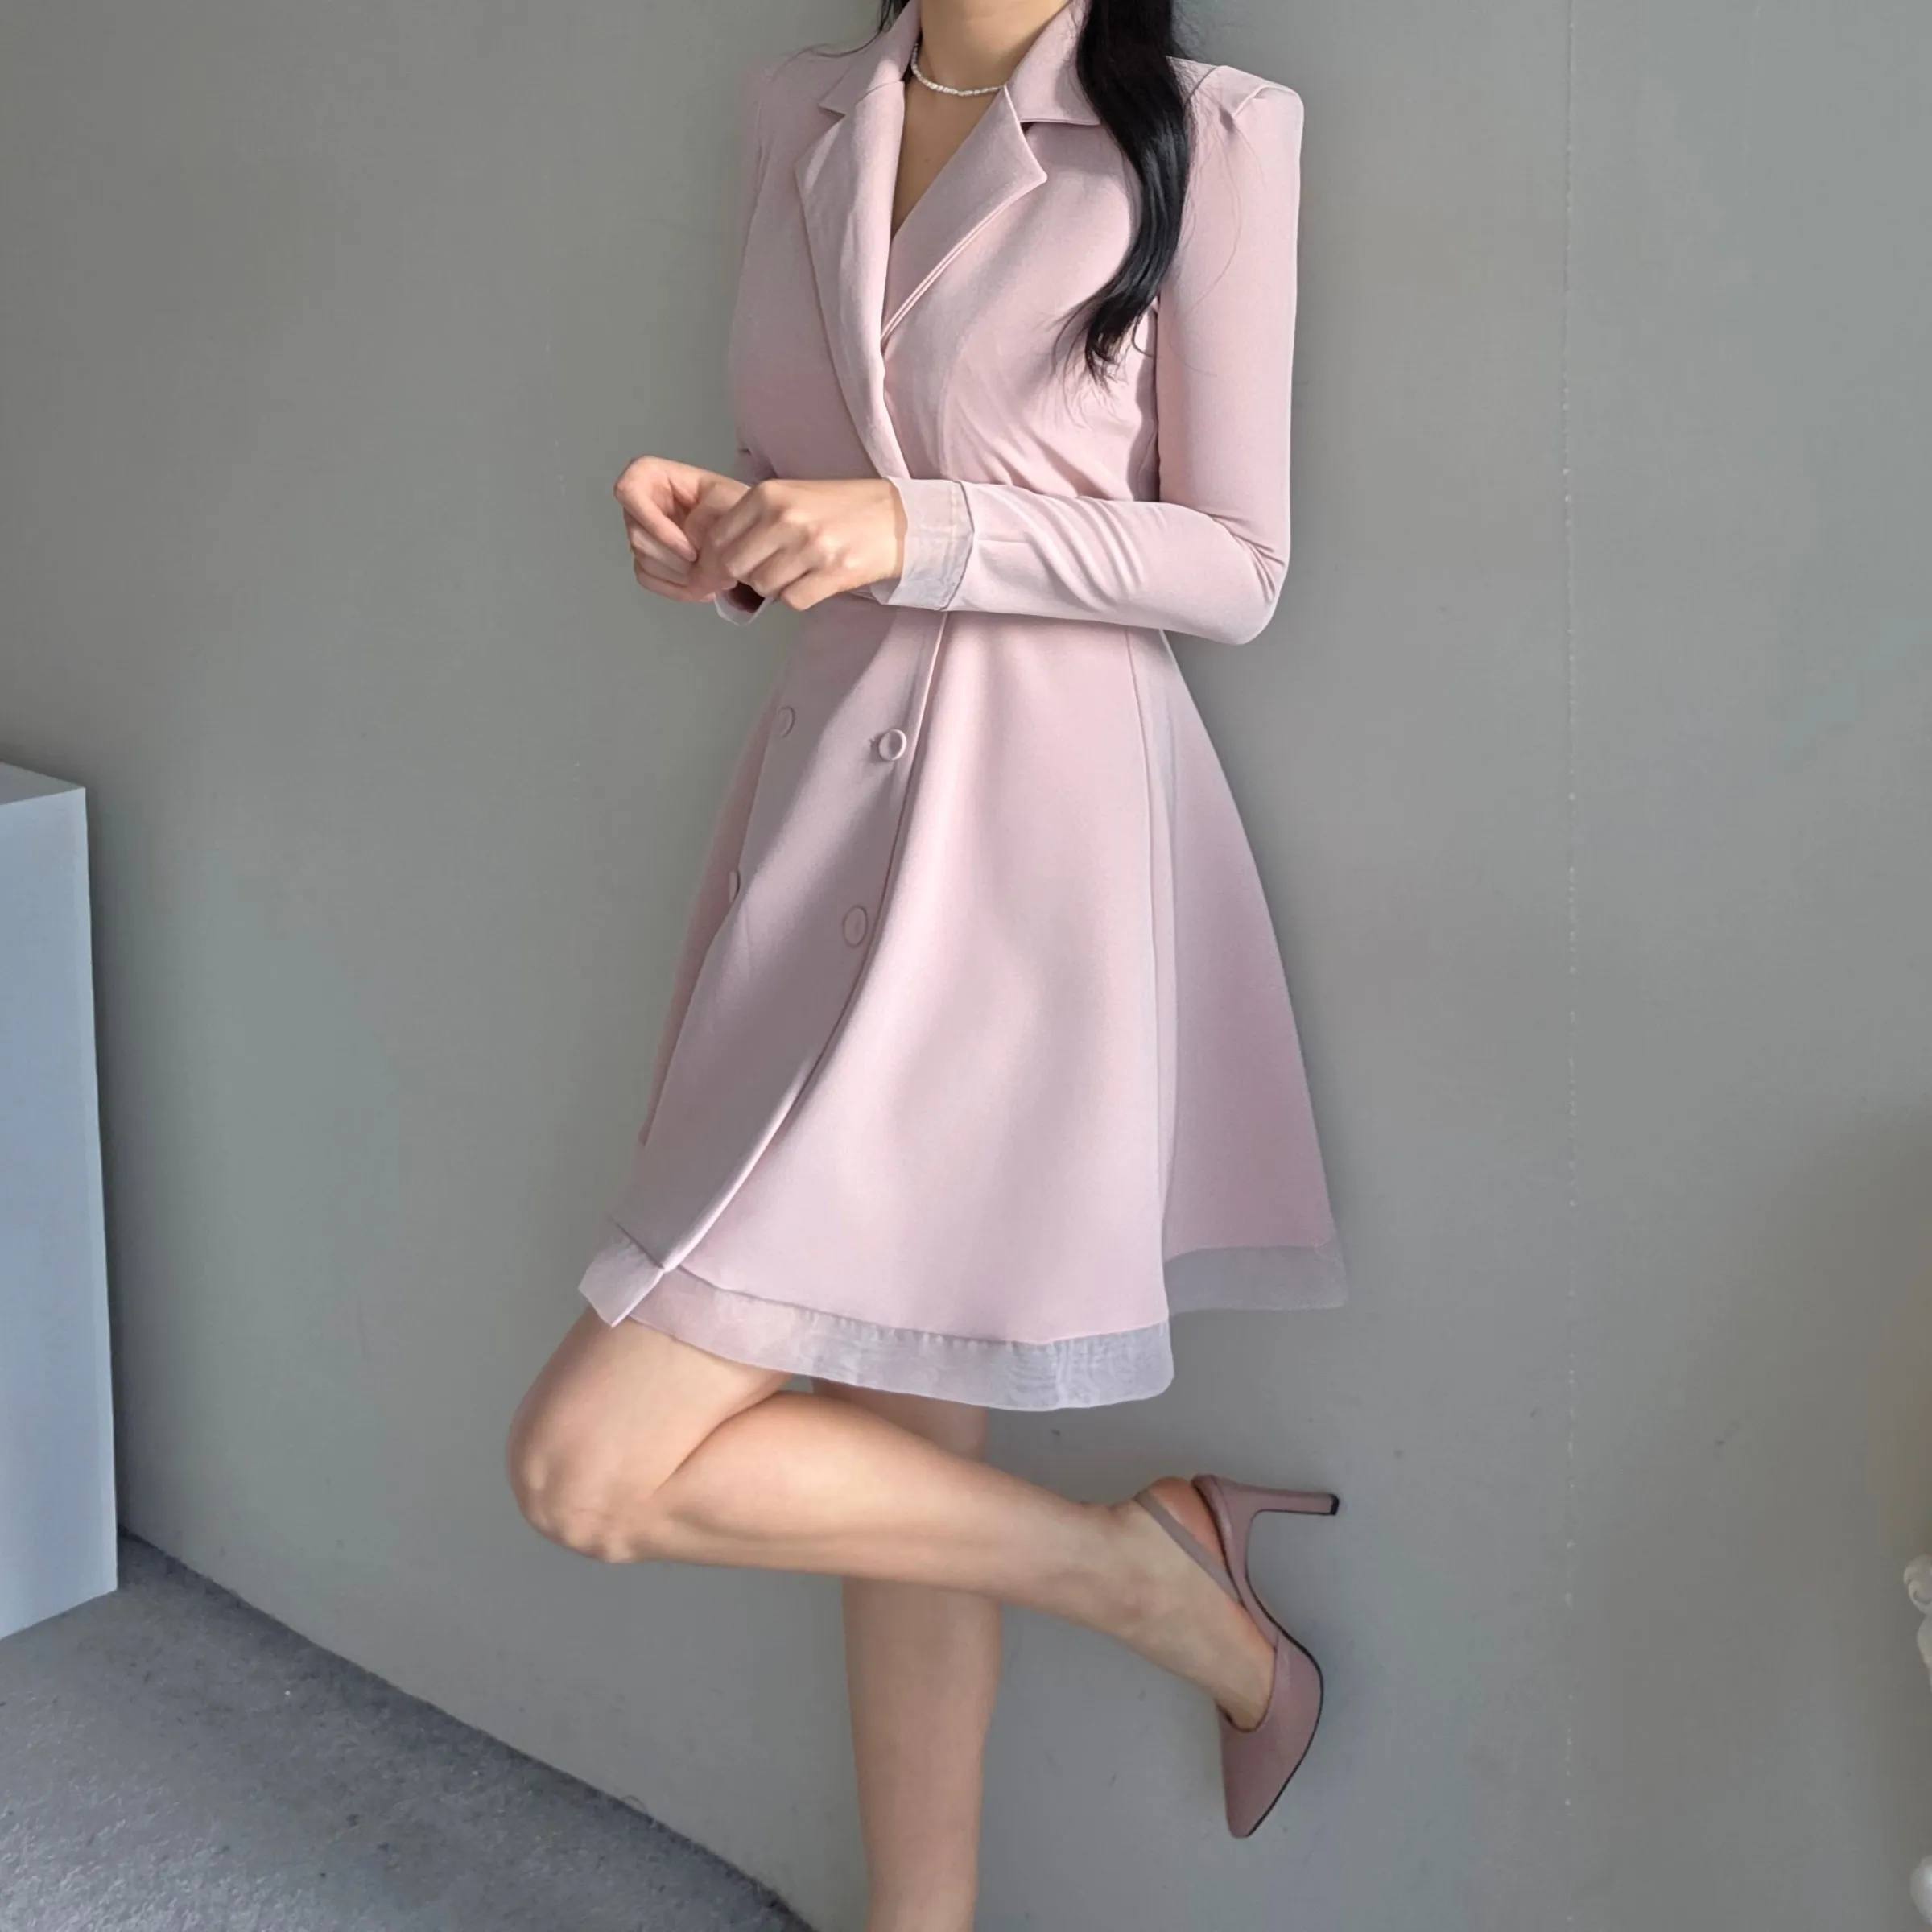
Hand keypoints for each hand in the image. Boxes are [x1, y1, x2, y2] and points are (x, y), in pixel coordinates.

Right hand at [614, 455, 746, 604]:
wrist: (742, 531)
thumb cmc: (732, 504)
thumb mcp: (727, 497)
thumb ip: (707, 513)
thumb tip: (688, 540)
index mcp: (649, 474)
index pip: (628, 493)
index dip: (656, 526)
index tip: (690, 550)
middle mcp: (638, 504)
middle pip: (637, 537)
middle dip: (676, 560)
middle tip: (710, 569)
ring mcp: (640, 532)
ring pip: (643, 560)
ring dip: (679, 576)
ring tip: (714, 578)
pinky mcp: (645, 558)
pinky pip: (647, 578)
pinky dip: (674, 588)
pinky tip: (702, 589)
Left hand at [694, 477, 906, 612]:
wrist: (897, 518)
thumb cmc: (841, 509)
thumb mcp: (791, 497)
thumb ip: (753, 520)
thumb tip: (715, 556)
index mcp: (769, 495)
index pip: (719, 538)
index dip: (714, 561)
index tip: (720, 571)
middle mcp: (786, 518)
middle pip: (735, 566)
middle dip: (740, 577)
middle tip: (757, 575)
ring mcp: (810, 546)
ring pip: (763, 586)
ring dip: (774, 586)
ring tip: (796, 571)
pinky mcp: (832, 573)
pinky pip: (793, 601)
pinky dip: (798, 597)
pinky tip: (813, 581)